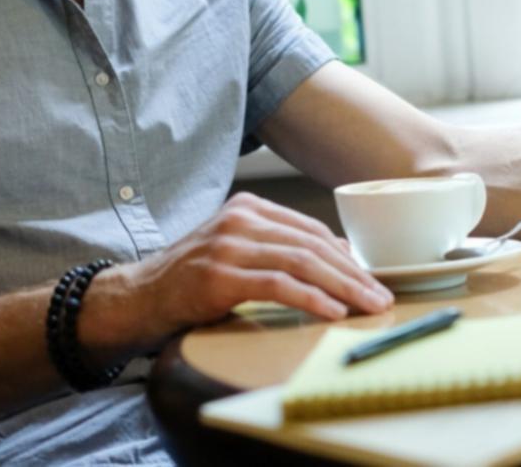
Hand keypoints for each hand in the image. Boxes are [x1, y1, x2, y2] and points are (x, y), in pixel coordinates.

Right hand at [99, 192, 392, 351]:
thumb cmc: (193, 279)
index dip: (347, 257)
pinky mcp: (220, 275)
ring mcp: (228, 246)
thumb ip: (280, 248)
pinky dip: (311, 299)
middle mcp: (240, 220)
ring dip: (342, 288)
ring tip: (368, 306)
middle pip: (312, 246)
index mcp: (248, 209)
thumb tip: (340, 257)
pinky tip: (332, 311)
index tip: (374, 280)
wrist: (139, 296)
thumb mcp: (238, 252)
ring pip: (301, 263)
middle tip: (381, 297)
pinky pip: (277, 286)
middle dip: (353, 274)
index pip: (311, 230)